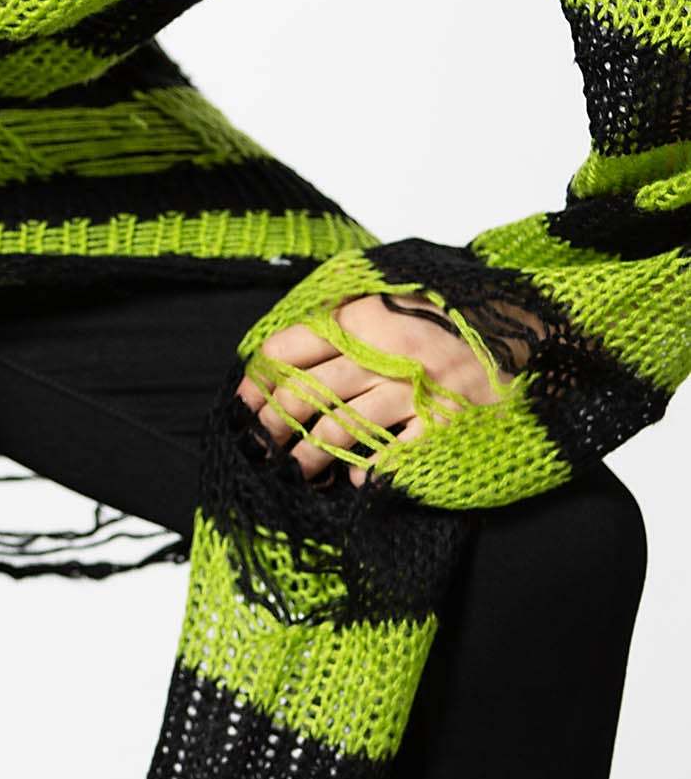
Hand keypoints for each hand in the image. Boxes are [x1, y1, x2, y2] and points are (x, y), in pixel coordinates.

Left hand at [235, 289, 544, 487]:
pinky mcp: (442, 424)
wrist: (533, 333)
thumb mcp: (400, 296)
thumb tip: (301, 340)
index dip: (260, 375)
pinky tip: (354, 482)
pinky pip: (391, 456)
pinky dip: (367, 472)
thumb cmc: (458, 315)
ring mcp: (414, 389)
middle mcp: (384, 350)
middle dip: (275, 422)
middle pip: (309, 390)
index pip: (292, 344)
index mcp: (367, 314)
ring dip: (310, 455)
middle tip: (258, 444)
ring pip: (341, 427)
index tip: (244, 399)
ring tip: (296, 471)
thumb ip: (354, 314)